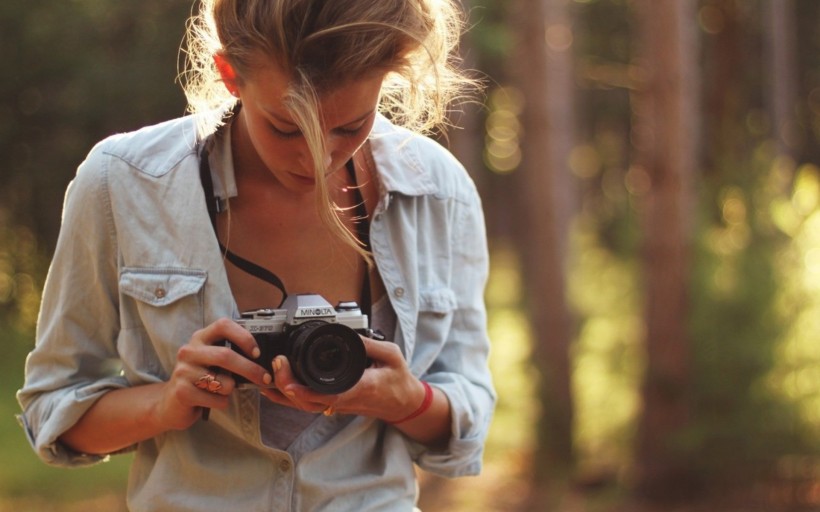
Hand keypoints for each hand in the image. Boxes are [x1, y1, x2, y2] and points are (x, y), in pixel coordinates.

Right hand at [159, 318, 273, 428]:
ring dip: (231, 389)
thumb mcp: (213, 360)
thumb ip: (231, 353)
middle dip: (250, 369)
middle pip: (226, 355)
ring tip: (224, 390)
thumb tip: (263, 358)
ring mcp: (183, 371)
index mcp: (201, 338)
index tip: (257, 353)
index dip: (244, 337)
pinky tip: (214, 400)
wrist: (172, 403)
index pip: (223, 325)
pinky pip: (216, 399)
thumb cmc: (201, 379)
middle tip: (265, 378)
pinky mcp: (182, 392)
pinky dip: (222, 402)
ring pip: (223, 381)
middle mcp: (189, 351)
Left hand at [260, 336, 425, 420]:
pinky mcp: (333, 406)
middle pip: (309, 402)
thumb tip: (348, 334)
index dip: (304, 391)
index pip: (328, 394)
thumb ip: (370, 344)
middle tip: (277, 364)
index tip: (287, 382)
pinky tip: (275, 388)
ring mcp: (337, 406)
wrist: (403, 403)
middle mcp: (345, 401)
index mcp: (360, 388)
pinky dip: (289, 398)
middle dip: (287, 386)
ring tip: (267, 375)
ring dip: (283, 394)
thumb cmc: (398, 380)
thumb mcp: (392, 355)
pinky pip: (307, 405)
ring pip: (304, 406)